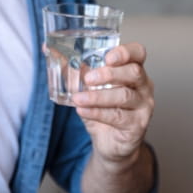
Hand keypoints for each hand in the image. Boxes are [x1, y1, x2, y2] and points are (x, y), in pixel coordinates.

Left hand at [71, 42, 153, 167]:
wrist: (110, 143)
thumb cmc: (102, 109)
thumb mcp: (87, 87)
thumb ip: (73, 68)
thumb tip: (49, 49)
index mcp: (132, 69)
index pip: (137, 53)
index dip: (125, 52)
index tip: (108, 57)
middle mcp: (143, 85)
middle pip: (133, 72)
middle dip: (109, 74)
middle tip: (88, 78)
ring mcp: (143, 106)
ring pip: (125, 96)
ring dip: (98, 96)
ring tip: (78, 98)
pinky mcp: (138, 125)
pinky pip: (118, 117)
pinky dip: (97, 113)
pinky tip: (83, 111)